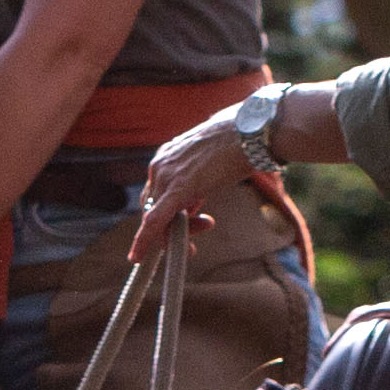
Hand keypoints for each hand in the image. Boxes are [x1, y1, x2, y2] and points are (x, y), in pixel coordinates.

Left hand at [130, 120, 258, 264]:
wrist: (252, 132)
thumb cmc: (239, 145)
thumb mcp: (210, 165)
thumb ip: (196, 183)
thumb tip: (192, 205)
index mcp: (166, 156)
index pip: (156, 193)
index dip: (163, 215)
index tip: (175, 229)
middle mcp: (160, 165)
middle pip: (153, 206)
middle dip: (169, 229)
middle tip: (194, 242)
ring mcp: (166, 175)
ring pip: (156, 217)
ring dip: (173, 237)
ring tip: (196, 242)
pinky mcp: (178, 188)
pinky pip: (155, 220)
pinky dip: (145, 240)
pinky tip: (138, 257)